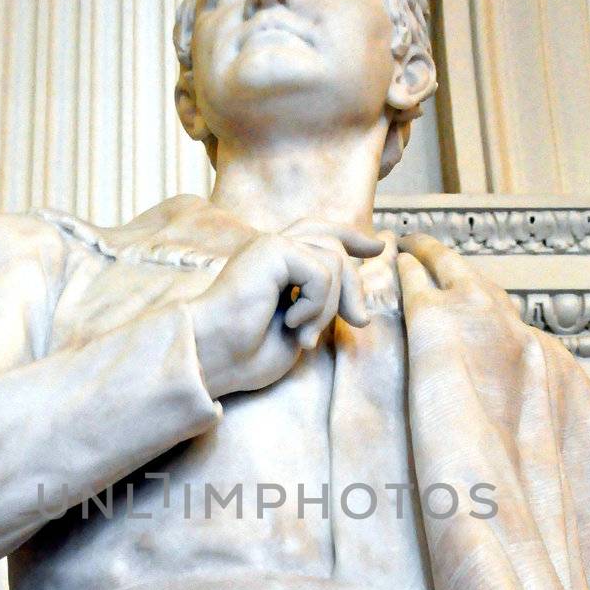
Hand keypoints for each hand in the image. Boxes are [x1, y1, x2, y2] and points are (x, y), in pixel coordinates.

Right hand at [188, 220, 381, 397]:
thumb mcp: (299, 330)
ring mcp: (270, 245)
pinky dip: (316, 304)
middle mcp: (272, 248)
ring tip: (305, 335)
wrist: (212, 356)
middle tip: (358, 321)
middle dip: (353, 285)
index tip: (377, 248)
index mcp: (274, 263)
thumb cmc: (245, 354)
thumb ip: (322, 308)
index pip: (319, 233)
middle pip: (333, 242)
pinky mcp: (271, 249)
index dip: (351, 237)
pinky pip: (321, 270)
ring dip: (328, 306)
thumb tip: (358, 306)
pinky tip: (292, 323)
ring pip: (333, 259)